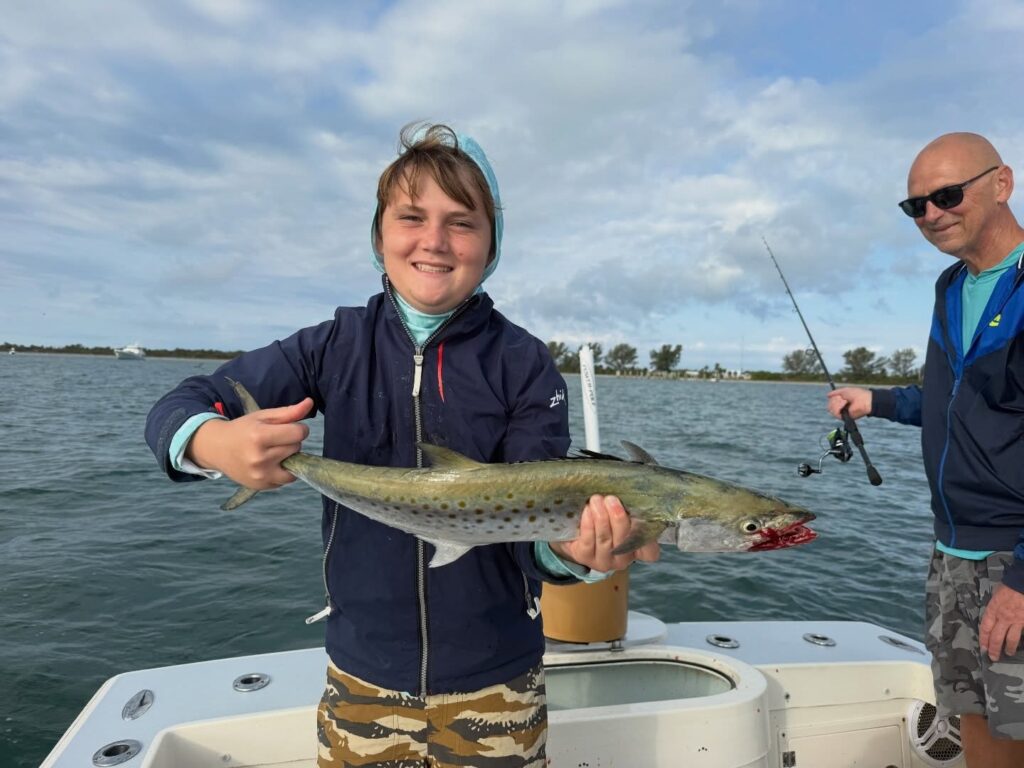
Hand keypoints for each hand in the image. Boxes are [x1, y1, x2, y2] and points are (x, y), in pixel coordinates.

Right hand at [186, 398, 313, 488]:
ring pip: (295, 465)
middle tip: (274, 439)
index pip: (298, 433)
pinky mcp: (261, 486)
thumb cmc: (242, 429)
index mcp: (259, 436)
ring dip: (289, 457)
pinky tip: (270, 463)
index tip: (288, 427)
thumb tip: (310, 403)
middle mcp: (259, 458)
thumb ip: (289, 412)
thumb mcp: (263, 416)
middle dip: (290, 441)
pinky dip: (283, 470)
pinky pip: (286, 479)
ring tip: (273, 451)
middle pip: (296, 448)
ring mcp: (260, 475)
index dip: (298, 428)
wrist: (216, 448)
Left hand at [549, 495, 659, 571]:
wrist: (575, 530)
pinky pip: (588, 540)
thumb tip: (633, 487)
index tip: (639, 515)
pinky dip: (588, 524)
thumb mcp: (620, 512)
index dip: (648, 536)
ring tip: (597, 500)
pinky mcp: (585, 557)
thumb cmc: (605, 517)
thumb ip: (629, 506)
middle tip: (611, 499)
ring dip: (601, 517)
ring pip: (605, 539)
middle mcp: (623, 559)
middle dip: (618, 517)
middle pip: (625, 540)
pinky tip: (587, 510)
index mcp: (637, 549)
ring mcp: (604, 560)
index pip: (651, 551)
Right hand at [827, 387, 871, 419]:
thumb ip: (836, 392)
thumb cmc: (858, 394)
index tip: (840, 395)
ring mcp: (841, 413)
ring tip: (845, 401)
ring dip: (837, 402)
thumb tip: (827, 395)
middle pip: (829, 405)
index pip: (831, 402)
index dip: (833, 397)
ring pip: (830, 409)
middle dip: (835, 399)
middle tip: (843, 398)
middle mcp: (841, 409)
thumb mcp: (844, 391)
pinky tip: (844, 403)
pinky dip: (839, 406)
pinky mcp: (843, 417)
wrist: (865, 400)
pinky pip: (835, 412)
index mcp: (841, 403)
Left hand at [980, 583, 1023, 660]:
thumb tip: (993, 611)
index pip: (985, 628)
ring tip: (1008, 654)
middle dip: (994, 649)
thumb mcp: (996, 595)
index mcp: (992, 610)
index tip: (983, 648)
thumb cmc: (1009, 587)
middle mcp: (1003, 618)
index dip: (983, 640)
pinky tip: (1021, 645)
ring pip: (1011, 638)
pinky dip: (1021, 640)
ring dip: (1009, 648)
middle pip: (996, 637)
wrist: (1022, 584)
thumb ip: (994, 606)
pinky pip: (1022, 633)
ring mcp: (1016, 621)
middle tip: (993, 657)